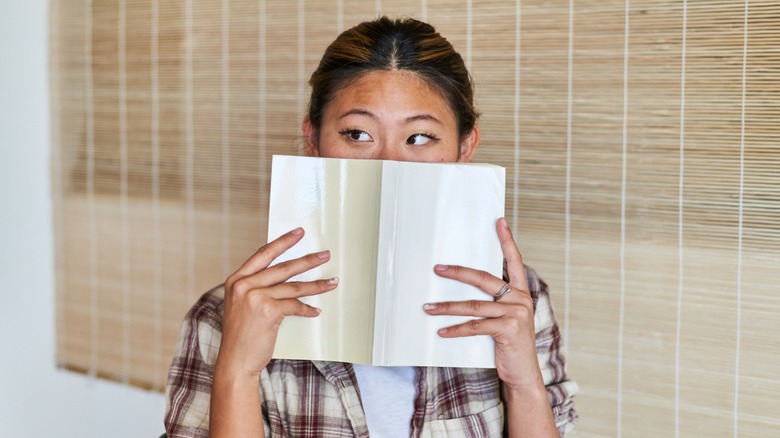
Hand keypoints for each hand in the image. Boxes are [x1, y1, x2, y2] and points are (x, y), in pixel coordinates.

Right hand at [215, 227, 338, 379]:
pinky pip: (295, 305)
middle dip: (308, 260)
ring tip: (332, 281)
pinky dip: (307, 309)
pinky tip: (315, 311)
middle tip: (325, 254)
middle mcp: (244, 285)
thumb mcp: (242, 306)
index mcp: (236, 280)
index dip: (283, 242)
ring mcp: (255, 297)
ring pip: (294, 286)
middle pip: (283, 267)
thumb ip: (256, 289)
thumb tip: (285, 278)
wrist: (235, 362)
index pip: (263, 254)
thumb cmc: (241, 337)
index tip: (298, 232)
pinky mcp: (268, 311)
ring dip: (316, 284)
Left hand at [424, 217, 542, 390]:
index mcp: (521, 292)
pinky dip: (456, 329)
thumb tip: (463, 293)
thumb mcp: (506, 319)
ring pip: (474, 305)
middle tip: (438, 269)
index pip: (514, 260)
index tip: (498, 221)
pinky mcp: (508, 329)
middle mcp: (521, 299)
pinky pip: (475, 326)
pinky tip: (441, 331)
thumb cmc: (510, 345)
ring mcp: (516, 313)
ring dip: (447, 306)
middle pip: (484, 278)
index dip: (507, 240)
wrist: (524, 374)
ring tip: (428, 307)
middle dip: (458, 272)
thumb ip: (494, 304)